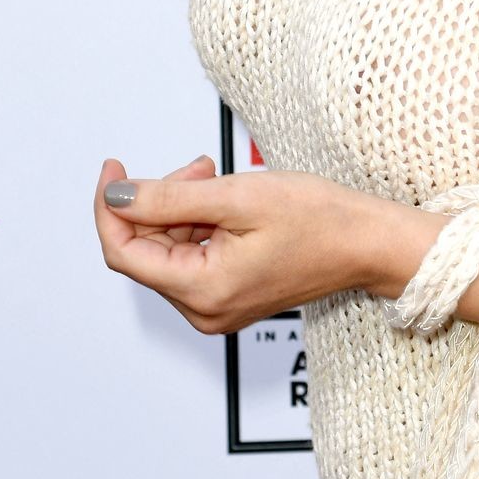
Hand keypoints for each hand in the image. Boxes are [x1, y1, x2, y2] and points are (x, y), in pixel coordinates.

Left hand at [93, 154, 384, 334]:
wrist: (368, 243)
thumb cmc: (319, 220)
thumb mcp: (236, 197)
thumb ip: (168, 198)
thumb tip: (117, 197)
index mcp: (203, 291)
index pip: (124, 252)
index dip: (110, 206)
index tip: (114, 168)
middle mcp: (204, 310)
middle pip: (147, 251)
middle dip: (159, 202)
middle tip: (198, 168)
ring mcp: (217, 307)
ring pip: (169, 250)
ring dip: (181, 209)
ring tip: (216, 178)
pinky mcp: (230, 296)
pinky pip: (192, 257)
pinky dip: (198, 224)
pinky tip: (222, 200)